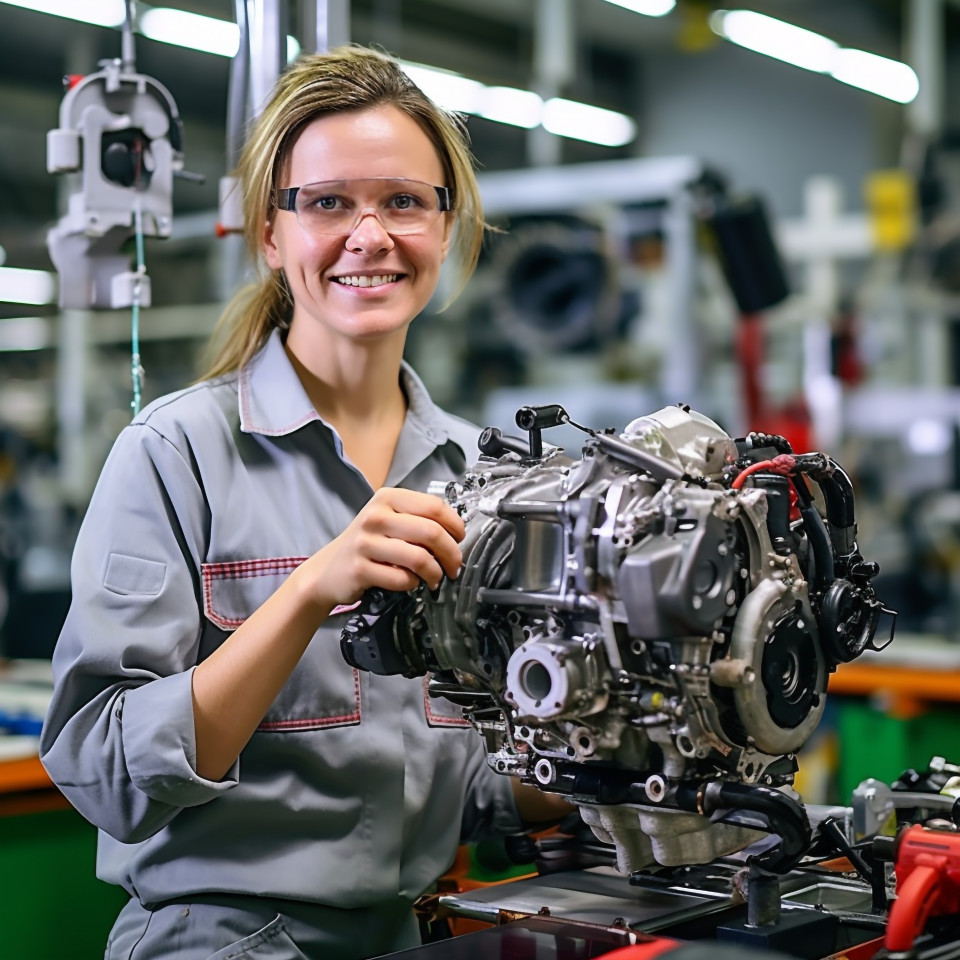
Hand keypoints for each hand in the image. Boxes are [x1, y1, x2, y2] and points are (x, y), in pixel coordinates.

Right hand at [300, 487, 464, 610]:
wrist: (328, 570)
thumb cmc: (367, 543)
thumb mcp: (389, 519)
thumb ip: (418, 519)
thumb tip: (456, 533)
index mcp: (387, 498)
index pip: (434, 507)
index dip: (455, 525)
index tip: (460, 539)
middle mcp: (375, 516)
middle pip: (431, 532)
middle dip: (451, 554)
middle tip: (454, 566)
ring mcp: (365, 542)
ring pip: (419, 558)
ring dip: (435, 573)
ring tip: (434, 578)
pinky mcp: (360, 568)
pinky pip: (402, 579)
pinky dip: (413, 584)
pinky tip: (410, 582)